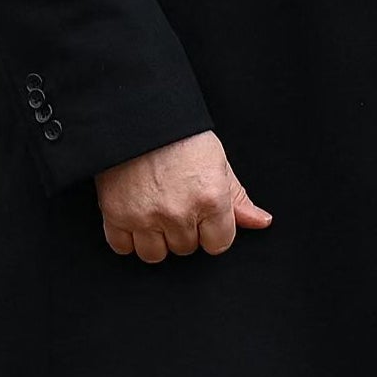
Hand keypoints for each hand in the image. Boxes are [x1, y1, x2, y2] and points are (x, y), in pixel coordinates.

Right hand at [95, 130, 272, 262]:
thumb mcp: (220, 164)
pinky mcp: (115, 215)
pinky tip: (136, 217)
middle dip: (186, 232)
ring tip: (158, 214)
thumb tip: (262, 222)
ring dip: (157, 239)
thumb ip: (238, 199)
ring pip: (155, 254)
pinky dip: (128, 238)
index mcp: (211, 199)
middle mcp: (179, 213)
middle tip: (180, 205)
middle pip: (187, 249)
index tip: (206, 218)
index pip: (219, 244)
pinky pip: (122, 248)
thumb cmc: (184, 140)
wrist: (141, 121)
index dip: (214, 232)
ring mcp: (145, 217)